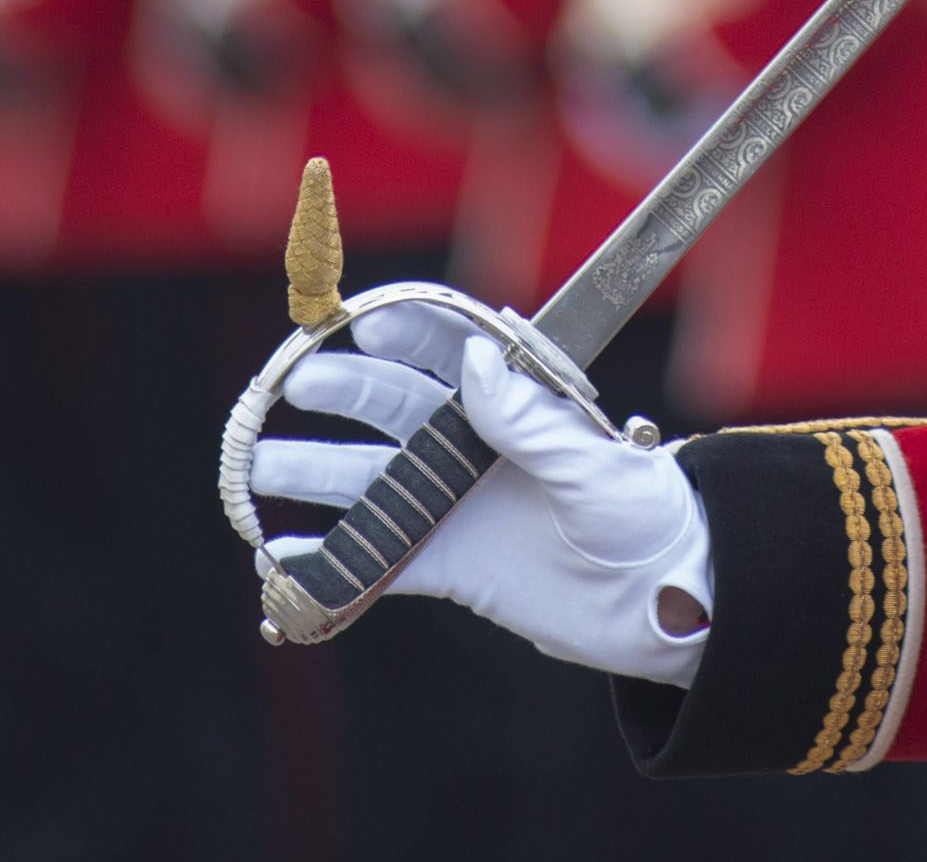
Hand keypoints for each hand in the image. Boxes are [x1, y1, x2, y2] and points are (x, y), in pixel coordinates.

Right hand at [251, 302, 712, 686]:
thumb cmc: (648, 517)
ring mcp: (459, 503)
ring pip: (374, 479)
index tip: (357, 325)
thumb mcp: (595, 466)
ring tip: (257, 469)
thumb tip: (476, 360)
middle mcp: (479, 445)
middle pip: (396, 409)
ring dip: (316, 473)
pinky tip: (284, 554)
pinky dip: (332, 557)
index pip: (454, 350)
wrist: (669, 603)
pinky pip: (380, 557)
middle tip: (291, 389)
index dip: (407, 332)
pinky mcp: (450, 564)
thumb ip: (531, 421)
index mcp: (519, 403)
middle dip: (342, 395)